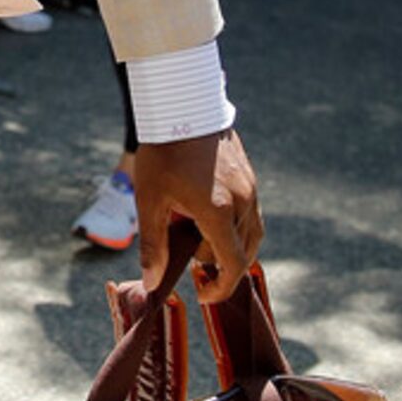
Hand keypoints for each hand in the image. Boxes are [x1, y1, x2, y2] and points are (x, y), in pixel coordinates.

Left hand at [127, 129, 261, 304]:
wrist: (182, 107)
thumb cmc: (162, 153)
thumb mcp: (150, 200)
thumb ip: (154, 244)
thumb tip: (153, 282)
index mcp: (219, 211)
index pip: (231, 265)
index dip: (220, 287)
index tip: (203, 293)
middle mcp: (243, 202)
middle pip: (242, 253)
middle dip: (217, 263)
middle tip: (188, 256)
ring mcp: (251, 189)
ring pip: (251, 235)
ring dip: (229, 245)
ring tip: (197, 236)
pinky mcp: (251, 178)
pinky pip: (251, 214)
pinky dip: (235, 227)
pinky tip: (208, 216)